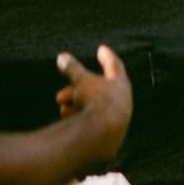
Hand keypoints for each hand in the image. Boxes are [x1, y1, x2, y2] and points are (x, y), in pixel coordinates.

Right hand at [54, 46, 132, 165]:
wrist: (104, 134)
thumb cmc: (95, 101)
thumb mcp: (81, 81)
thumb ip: (72, 68)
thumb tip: (62, 56)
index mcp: (120, 85)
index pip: (114, 66)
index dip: (107, 56)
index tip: (101, 48)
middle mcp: (122, 102)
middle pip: (99, 90)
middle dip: (78, 90)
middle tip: (61, 94)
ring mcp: (118, 119)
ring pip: (94, 107)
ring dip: (77, 105)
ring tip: (62, 107)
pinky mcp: (111, 135)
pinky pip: (94, 122)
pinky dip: (80, 118)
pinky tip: (67, 118)